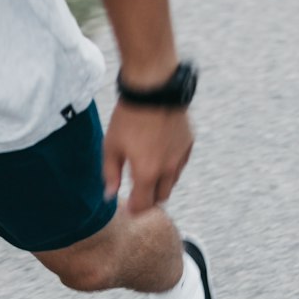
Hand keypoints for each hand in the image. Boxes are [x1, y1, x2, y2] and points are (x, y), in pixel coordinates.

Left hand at [102, 101, 193, 215]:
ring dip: (160, 183)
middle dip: (149, 199)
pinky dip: (170, 166)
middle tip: (138, 193)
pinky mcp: (188, 143)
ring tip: (147, 171)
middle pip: (161, 197)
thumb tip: (109, 195)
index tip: (129, 209)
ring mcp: (181, 156)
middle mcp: (168, 169)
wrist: (154, 88)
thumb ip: (110, 174)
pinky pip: (180, 163)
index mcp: (147, 173)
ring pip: (172, 181)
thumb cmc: (128, 117)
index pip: (144, 205)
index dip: (135, 210)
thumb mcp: (111, 146)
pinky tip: (159, 154)